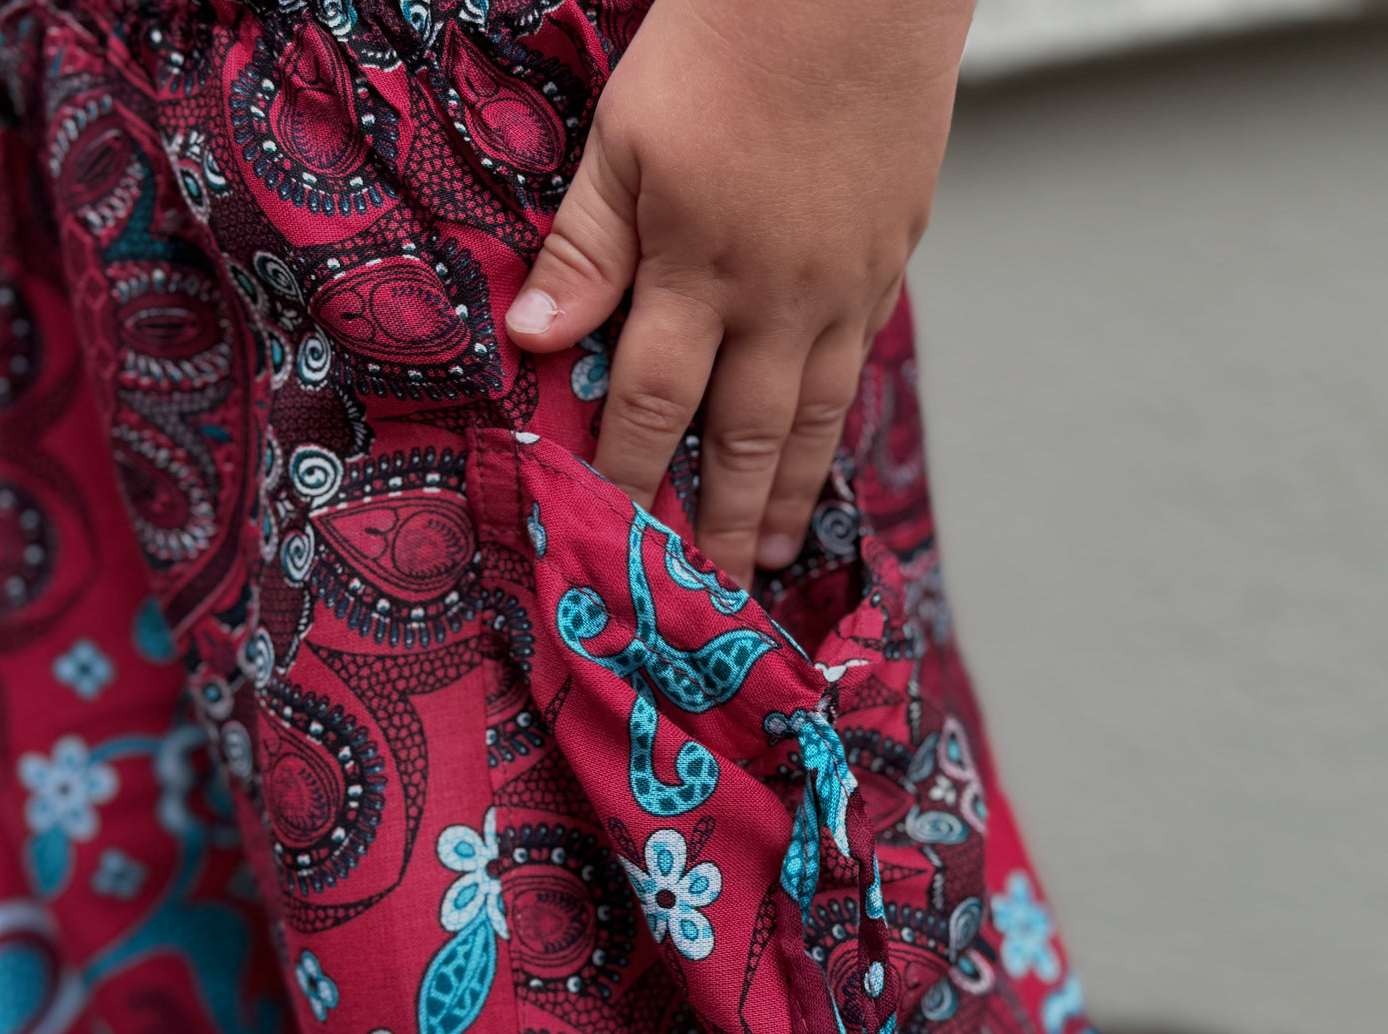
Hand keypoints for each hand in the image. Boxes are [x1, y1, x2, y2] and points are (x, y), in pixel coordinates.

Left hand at [505, 0, 972, 585]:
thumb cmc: (726, 46)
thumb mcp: (627, 138)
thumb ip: (585, 247)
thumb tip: (534, 340)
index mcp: (698, 270)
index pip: (651, 402)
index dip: (627, 475)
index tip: (613, 538)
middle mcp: (778, 299)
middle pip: (744, 437)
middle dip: (721, 522)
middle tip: (713, 590)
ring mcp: (843, 286)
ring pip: (814, 417)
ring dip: (789, 492)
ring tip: (775, 550)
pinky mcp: (889, 258)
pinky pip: (860, 362)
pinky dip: (836, 421)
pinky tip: (823, 445)